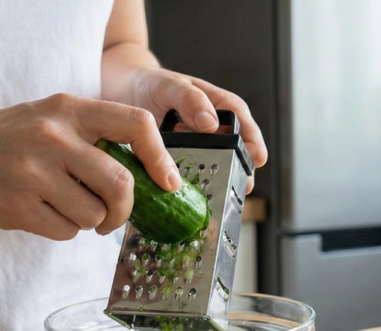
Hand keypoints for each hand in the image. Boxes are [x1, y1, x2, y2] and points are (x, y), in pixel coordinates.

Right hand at [0, 93, 179, 239]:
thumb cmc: (2, 142)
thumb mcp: (46, 120)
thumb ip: (91, 139)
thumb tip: (148, 178)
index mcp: (68, 109)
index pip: (137, 125)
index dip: (161, 158)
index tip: (169, 183)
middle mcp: (53, 136)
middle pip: (121, 184)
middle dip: (124, 210)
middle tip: (112, 216)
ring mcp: (34, 171)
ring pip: (95, 214)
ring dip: (88, 222)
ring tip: (62, 207)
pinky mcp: (18, 205)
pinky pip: (66, 231)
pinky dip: (62, 230)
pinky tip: (39, 213)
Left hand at [131, 69, 267, 193]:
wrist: (124, 92)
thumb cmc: (151, 83)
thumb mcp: (171, 85)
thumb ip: (192, 100)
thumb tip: (212, 124)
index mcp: (221, 107)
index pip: (245, 125)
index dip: (253, 143)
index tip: (256, 158)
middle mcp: (215, 130)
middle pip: (237, 153)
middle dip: (242, 171)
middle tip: (243, 187)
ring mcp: (200, 147)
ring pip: (219, 168)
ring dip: (222, 182)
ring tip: (222, 196)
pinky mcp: (184, 161)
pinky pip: (195, 175)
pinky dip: (197, 186)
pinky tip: (195, 197)